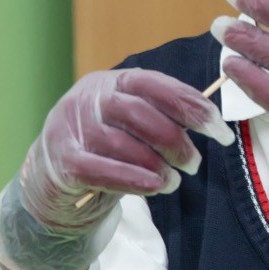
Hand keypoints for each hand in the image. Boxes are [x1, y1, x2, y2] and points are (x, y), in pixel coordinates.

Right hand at [0, 68, 233, 269]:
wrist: (50, 184)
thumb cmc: (101, 152)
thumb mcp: (128, 127)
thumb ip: (159, 118)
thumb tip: (206, 121)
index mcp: (109, 83)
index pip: (154, 84)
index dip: (191, 105)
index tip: (219, 130)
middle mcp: (87, 99)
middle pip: (140, 113)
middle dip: (176, 141)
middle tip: (193, 164)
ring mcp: (70, 129)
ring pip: (124, 144)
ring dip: (158, 166)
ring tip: (174, 182)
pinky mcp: (62, 163)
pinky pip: (102, 170)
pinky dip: (133, 179)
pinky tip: (154, 186)